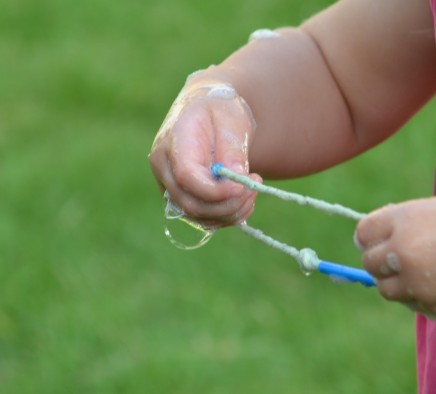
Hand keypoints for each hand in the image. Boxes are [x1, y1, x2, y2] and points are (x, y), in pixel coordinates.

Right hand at [148, 82, 261, 227]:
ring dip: (231, 213)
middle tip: (253, 188)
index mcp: (172, 144)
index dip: (215, 190)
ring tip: (253, 191)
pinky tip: (245, 200)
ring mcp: (172, 188)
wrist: (208, 112)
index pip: (186, 177)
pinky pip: (205, 219)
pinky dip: (228, 216)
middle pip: (191, 203)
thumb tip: (236, 178)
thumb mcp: (230, 117)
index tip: (242, 188)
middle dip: (227, 204)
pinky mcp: (184, 199)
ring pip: (198, 217)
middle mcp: (165, 170)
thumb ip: (231, 147)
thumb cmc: (218, 110)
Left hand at [355, 198, 435, 318]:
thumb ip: (405, 222)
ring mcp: (414, 280)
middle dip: (380, 263)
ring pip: (385, 288)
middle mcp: (403, 249)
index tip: (375, 242)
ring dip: (398, 284)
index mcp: (406, 219)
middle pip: (369, 261)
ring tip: (424, 274)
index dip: (369, 238)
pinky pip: (412, 304)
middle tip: (399, 260)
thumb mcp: (434, 213)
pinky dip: (420, 298)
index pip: (364, 231)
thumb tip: (370, 239)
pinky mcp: (428, 304)